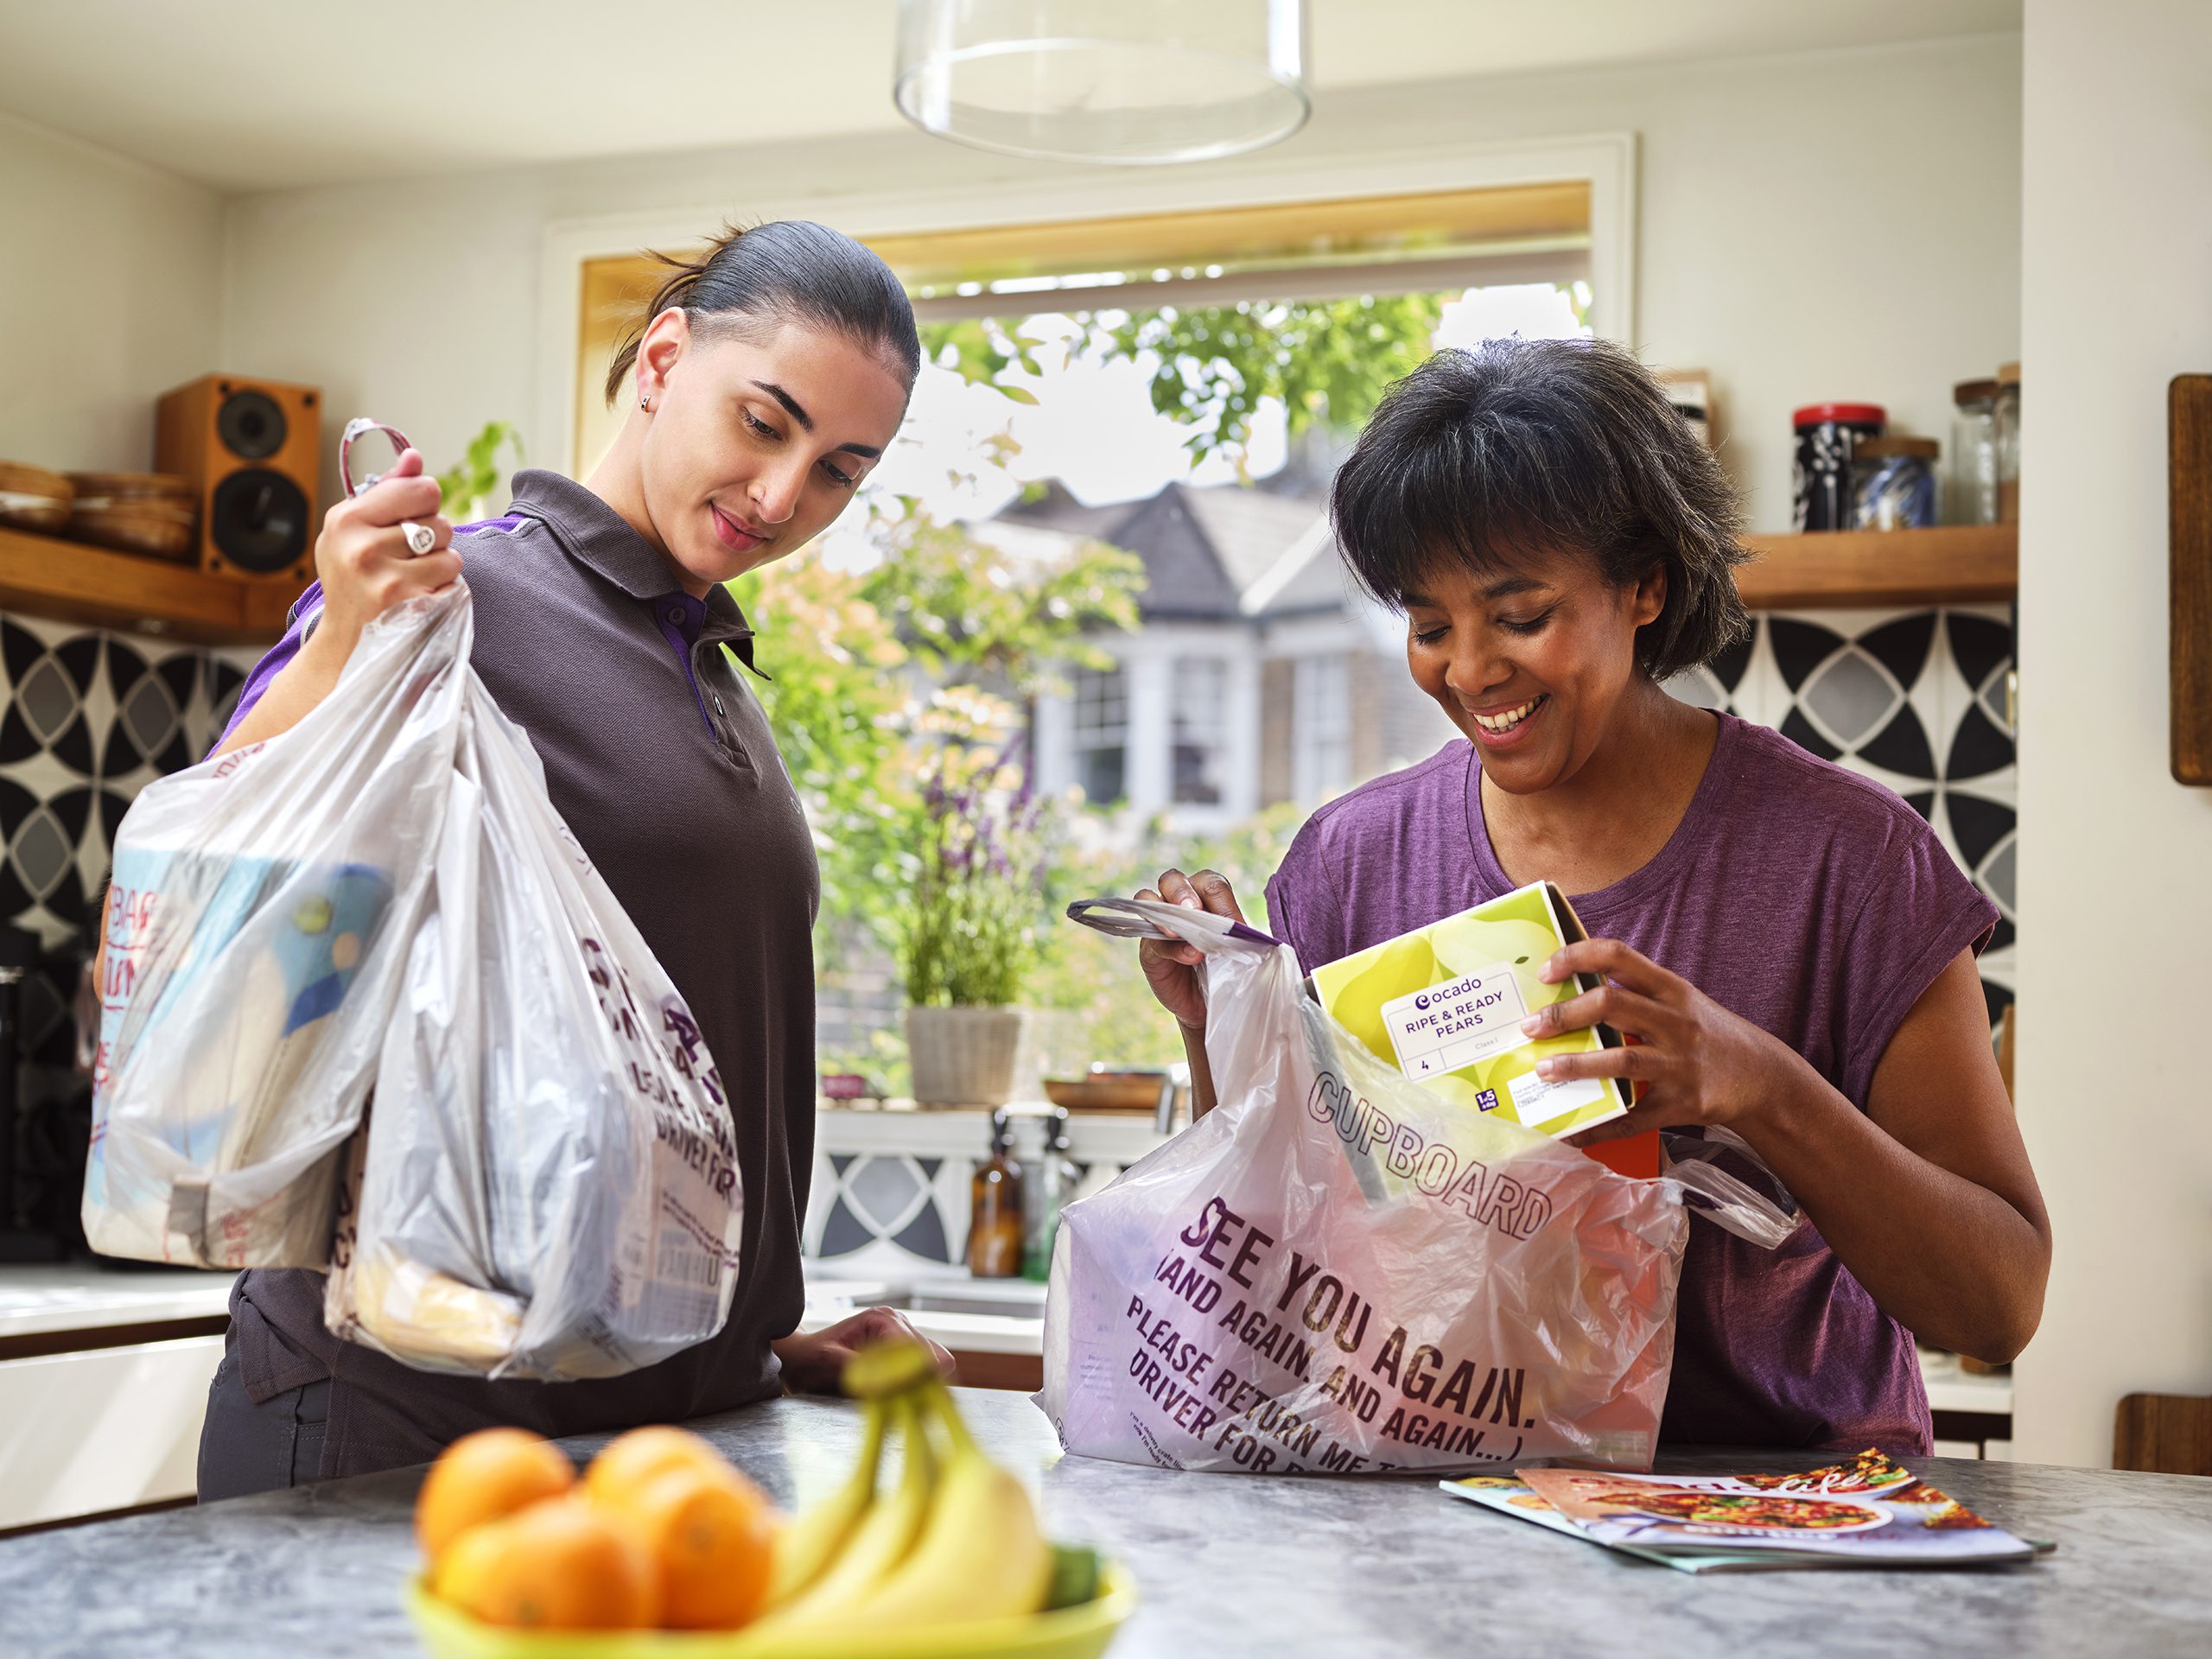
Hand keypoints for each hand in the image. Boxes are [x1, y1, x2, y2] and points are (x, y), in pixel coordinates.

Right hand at [305, 447, 459, 665]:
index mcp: (347, 520)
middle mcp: (364, 549)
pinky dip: (444, 589)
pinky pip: (454, 583)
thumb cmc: (350, 577)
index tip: (411, 516)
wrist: (345, 640)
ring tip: (413, 577)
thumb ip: (387, 490)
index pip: (422, 489)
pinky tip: (419, 596)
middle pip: (440, 523)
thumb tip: (415, 456)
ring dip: (441, 566)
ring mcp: (389, 582)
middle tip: (407, 556)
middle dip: (433, 538)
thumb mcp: (353, 529)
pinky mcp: (412, 610)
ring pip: (451, 555)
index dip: (425, 502)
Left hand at [773, 1308, 955, 1394]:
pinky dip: (918, 1384)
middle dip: (921, 1381)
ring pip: (935, 1363)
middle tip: (903, 1404)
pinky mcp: (903, 1351)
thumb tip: (888, 1380)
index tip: (909, 1398)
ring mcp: (903, 1335)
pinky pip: (927, 1369)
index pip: (916, 1347)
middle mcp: (898, 1322)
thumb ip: (862, 1368)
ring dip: (920, 1383)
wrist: (801, 1359)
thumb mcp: (831, 1362)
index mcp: (882, 1318)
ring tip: (900, 1400)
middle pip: (932, 1355)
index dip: (916, 1374)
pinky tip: (901, 1394)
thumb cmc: (811, 1358)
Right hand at [1134, 868, 1244, 1031]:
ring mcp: (1159, 923)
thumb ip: (1235, 936)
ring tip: (1177, 930)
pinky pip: (1149, 937)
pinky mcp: (1148, 948)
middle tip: (1193, 909)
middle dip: (1182, 892)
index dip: (1223, 903)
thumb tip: (1240, 930)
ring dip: (1164, 910)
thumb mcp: (1236, 951)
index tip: (1236, 926)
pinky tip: (1188, 956)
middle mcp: (1179, 904)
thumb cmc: (1225, 970)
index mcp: (1207, 897)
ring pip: (1148, 897)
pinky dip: (1168, 945)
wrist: (1207, 1003)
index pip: (1211, 885)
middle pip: (1173, 879)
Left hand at [1518, 937, 1809, 1139]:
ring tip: (1543, 1071)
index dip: (1577, 958)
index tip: (1545, 971)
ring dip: (1577, 1065)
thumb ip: (1635, 994)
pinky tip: (1572, 1131)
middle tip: (1530, 1027)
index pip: (1618, 955)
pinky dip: (1599, 1126)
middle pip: (1612, 1004)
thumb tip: (1569, 991)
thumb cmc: (1706, 1035)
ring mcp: (1681, 1064)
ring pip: (1621, 1060)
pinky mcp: (1684, 1104)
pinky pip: (1634, 1118)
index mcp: (1671, 989)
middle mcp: (1676, 1022)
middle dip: (1564, 1014)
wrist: (1762, 1077)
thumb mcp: (1680, 1003)